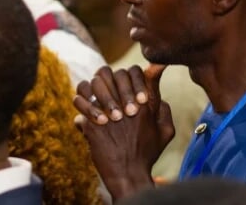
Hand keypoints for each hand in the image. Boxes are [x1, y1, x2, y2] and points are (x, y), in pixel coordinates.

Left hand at [73, 64, 174, 200]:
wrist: (128, 174)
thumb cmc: (148, 153)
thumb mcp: (165, 130)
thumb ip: (164, 108)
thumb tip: (157, 95)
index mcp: (145, 102)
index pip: (135, 71)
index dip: (129, 75)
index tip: (126, 83)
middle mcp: (126, 104)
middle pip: (109, 72)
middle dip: (106, 78)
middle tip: (107, 87)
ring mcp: (108, 113)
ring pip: (92, 84)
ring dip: (92, 89)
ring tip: (94, 97)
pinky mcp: (92, 125)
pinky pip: (79, 103)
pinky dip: (81, 105)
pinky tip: (86, 115)